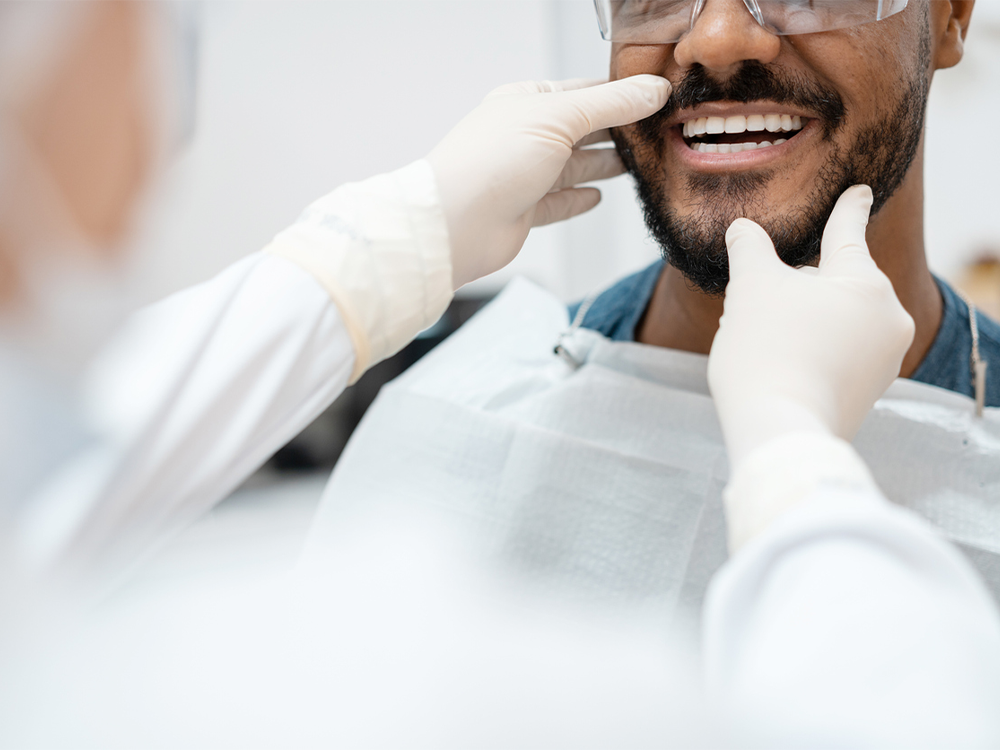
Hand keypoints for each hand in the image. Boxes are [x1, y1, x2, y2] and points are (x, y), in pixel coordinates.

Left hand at [427, 76, 670, 289]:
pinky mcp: (523, 211)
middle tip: (652, 132)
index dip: (617, 94)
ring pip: (573, 166)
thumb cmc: (491, 162)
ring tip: (635, 162)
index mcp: (525, 102)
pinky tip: (597, 197)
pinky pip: (559, 202)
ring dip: (602, 165)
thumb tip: (652, 91)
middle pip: (580, 130)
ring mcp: (523, 175)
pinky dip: (579, 198)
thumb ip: (610, 105)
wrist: (456, 224)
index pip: (581, 92)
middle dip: (614, 131)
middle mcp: (523, 137)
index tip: (653, 98)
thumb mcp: (559, 117)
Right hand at [708, 186, 915, 469]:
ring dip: (800, 321)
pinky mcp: (868, 392)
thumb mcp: (751, 287)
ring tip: (765, 343)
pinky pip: (838, 354)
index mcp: (865, 282)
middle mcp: (887, 318)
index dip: (847, 209)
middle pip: (834, 283)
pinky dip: (810, 351)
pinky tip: (781, 366)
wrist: (779, 429)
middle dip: (798, 288)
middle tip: (759, 308)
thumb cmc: (767, 351)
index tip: (860, 191)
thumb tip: (742, 229)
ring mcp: (883, 360)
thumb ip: (749, 248)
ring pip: (834, 320)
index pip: (848, 232)